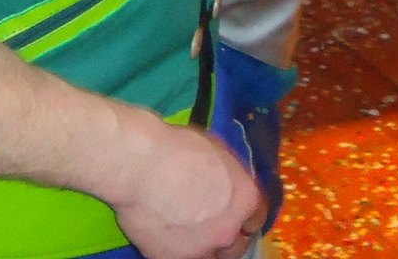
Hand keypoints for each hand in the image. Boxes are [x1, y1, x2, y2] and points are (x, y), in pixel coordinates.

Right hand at [110, 112, 265, 258]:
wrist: (141, 165)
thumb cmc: (177, 148)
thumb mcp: (218, 153)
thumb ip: (229, 178)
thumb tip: (226, 184)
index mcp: (246, 199)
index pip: (256, 218)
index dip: (244, 216)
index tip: (236, 215)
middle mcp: (229, 230)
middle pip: (237, 244)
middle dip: (227, 235)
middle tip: (212, 227)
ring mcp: (201, 249)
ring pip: (210, 257)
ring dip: (204, 248)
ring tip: (189, 234)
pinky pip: (180, 258)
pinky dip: (176, 250)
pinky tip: (166, 235)